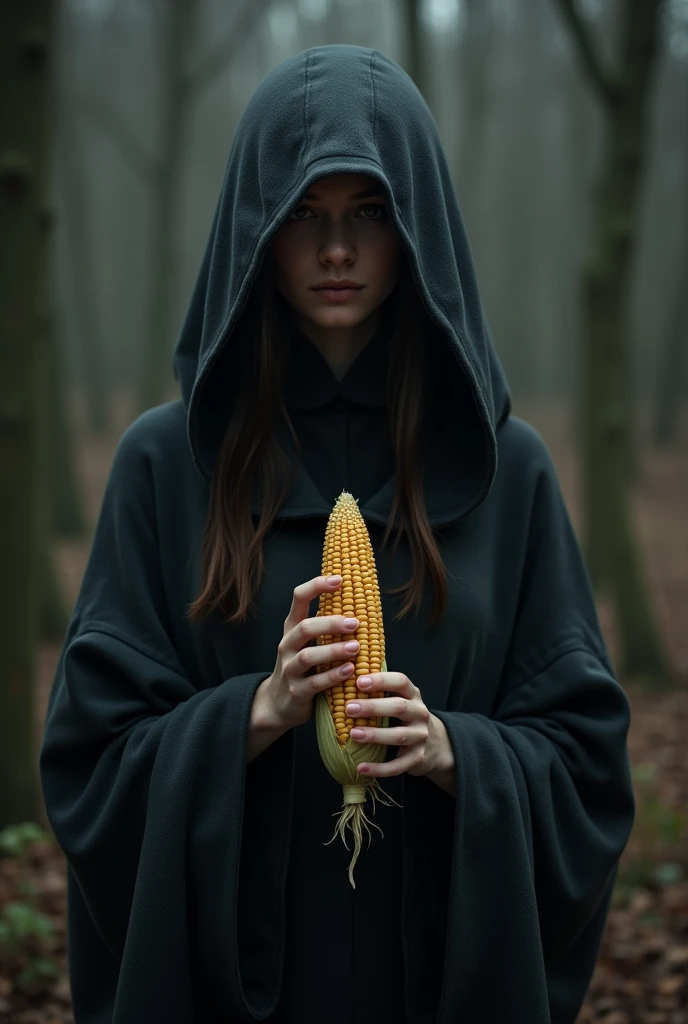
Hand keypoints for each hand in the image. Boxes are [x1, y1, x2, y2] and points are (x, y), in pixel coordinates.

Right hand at [261, 575, 361, 730]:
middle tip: (355, 622)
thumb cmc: (304, 667)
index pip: (299, 598)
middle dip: (330, 623)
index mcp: (293, 627)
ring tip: (355, 647)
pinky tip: (350, 671)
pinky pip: (314, 683)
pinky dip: (333, 676)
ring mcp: (290, 669)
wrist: (278, 703)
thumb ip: (327, 626)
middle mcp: (288, 645)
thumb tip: (361, 603)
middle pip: (304, 627)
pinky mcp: (296, 691)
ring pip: (308, 656)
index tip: (339, 579)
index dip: (317, 586)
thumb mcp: (309, 643)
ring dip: (333, 650)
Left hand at [344, 671, 454, 779]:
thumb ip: (380, 691)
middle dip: (373, 707)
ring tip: (353, 734)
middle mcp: (419, 713)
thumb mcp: (400, 699)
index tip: (359, 682)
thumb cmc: (405, 717)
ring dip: (375, 735)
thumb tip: (345, 678)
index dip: (381, 680)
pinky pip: (397, 765)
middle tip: (349, 708)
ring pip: (399, 736)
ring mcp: (420, 736)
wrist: (436, 744)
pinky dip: (379, 768)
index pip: (401, 682)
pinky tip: (360, 768)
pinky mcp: (417, 758)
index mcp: (413, 695)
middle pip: (399, 707)